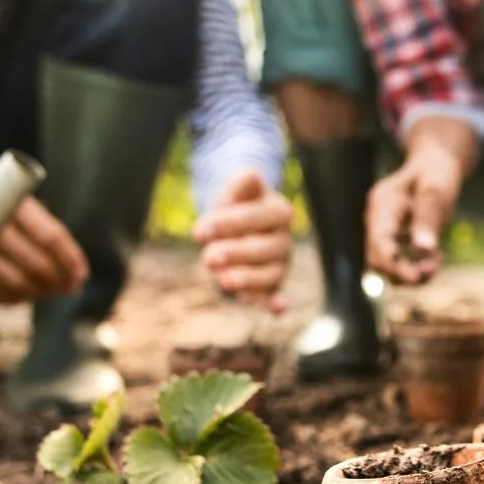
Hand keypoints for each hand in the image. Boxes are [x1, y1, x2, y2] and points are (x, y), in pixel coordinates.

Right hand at [0, 156, 86, 304]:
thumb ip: (24, 211)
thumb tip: (65, 252)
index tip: (81, 273)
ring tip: (49, 293)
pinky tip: (20, 297)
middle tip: (70, 288)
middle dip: (57, 279)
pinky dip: (5, 297)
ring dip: (35, 292)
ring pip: (10, 279)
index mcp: (4, 197)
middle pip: (33, 260)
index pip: (49, 234)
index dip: (70, 258)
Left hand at [194, 170, 292, 312]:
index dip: (228, 224)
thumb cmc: (237, 206)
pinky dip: (276, 302)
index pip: (255, 218)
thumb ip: (240, 185)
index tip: (199, 231)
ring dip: (249, 279)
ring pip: (269, 274)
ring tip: (224, 281)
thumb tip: (250, 174)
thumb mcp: (235, 191)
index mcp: (279, 211)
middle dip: (236, 253)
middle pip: (264, 249)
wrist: (240, 225)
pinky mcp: (272, 284)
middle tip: (208, 257)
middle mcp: (284, 240)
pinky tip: (277, 309)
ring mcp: (280, 264)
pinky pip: (274, 294)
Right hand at [366, 144, 463, 285]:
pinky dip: (414, 264)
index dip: (393, 265)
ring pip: (386, 263)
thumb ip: (428, 219)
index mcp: (383, 204)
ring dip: (410, 271)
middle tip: (433, 270)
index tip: (417, 278)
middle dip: (402, 272)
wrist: (434, 163)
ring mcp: (381, 228)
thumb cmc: (436, 173)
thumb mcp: (437, 191)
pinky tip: (434, 257)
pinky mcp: (391, 237)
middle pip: (376, 259)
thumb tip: (424, 250)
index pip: (379, 243)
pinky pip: (396, 260)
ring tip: (436, 263)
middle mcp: (376, 219)